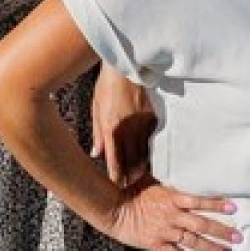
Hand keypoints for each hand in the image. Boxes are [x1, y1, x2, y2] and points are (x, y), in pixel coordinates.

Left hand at [90, 67, 155, 185]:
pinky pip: (151, 138)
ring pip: (144, 152)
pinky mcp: (153, 116)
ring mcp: (143, 122)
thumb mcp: (96, 108)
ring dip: (142, 165)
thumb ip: (97, 133)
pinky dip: (149, 148)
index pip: (115, 159)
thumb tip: (96, 154)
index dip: (117, 174)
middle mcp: (128, 128)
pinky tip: (147, 154)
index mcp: (111, 127)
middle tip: (130, 184)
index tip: (118, 184)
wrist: (126, 66)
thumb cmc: (107, 86)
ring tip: (139, 175)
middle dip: (131, 174)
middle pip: (132, 160)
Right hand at [110, 177, 240, 250]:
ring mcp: (165, 231)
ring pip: (193, 241)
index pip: (199, 201)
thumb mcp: (151, 178)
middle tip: (238, 237)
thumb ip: (167, 177)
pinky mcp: (156, 244)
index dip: (217, 204)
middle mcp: (172, 216)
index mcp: (172, 197)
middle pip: (201, 224)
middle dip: (221, 231)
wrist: (113, 210)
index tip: (234, 208)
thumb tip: (175, 160)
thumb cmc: (131, 191)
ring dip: (212, 248)